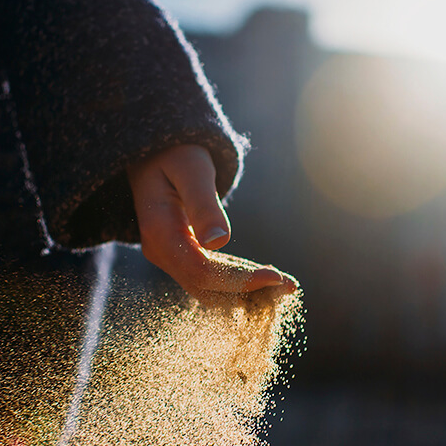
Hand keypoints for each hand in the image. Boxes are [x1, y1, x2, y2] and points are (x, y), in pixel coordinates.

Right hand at [127, 145, 295, 296]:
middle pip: (206, 287)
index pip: (201, 270)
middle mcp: (161, 252)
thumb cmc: (176, 154)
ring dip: (248, 290)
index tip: (276, 277)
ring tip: (286, 285)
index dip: (239, 279)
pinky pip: (210, 278)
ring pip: (209, 289)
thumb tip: (218, 241)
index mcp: (159, 232)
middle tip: (291, 286)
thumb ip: (204, 204)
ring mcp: (170, 257)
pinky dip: (238, 280)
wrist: (154, 155)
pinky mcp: (182, 257)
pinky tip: (266, 276)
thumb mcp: (192, 170)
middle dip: (250, 289)